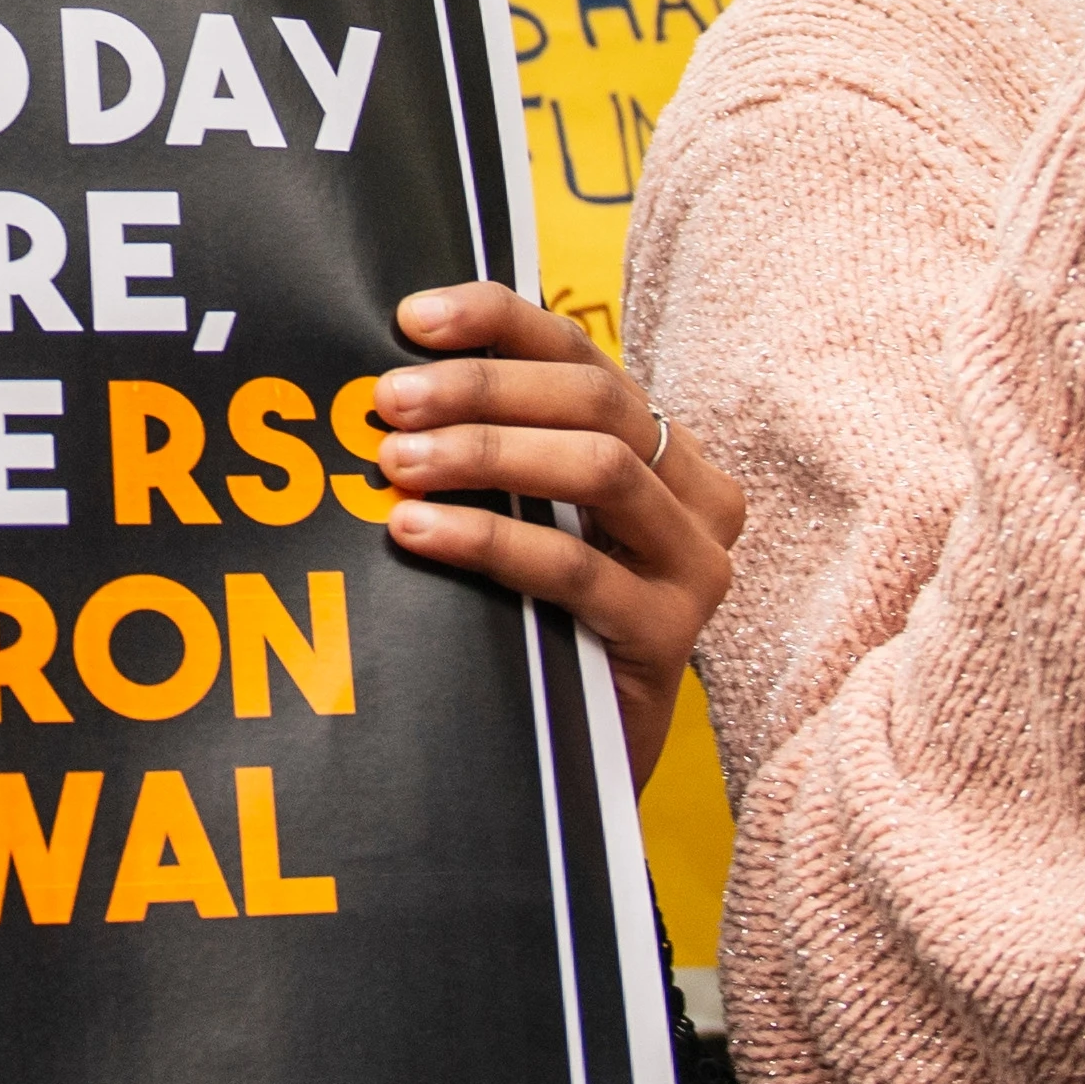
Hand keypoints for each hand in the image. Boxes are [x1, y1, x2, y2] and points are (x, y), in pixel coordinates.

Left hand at [369, 284, 741, 788]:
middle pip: (594, 400)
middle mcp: (697, 492)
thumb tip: (390, 376)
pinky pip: (575, 568)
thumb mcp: (532, 520)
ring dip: (485, 453)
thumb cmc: (542, 622)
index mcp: (663, 447)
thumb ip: (500, 449)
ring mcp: (696, 564)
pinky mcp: (672, 632)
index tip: (411, 319)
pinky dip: (489, 539)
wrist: (583, 763)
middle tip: (387, 403)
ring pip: (596, 468)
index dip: (498, 322)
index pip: (582, 355)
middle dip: (480, 391)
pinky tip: (419, 531)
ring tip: (394, 463)